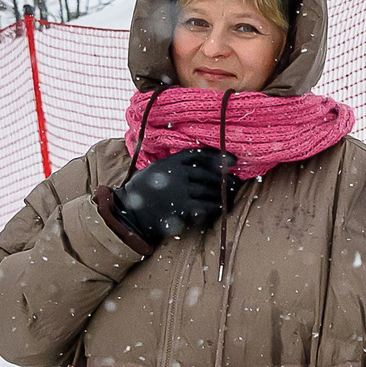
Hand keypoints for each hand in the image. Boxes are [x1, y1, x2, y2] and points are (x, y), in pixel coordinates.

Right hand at [113, 148, 230, 241]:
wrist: (129, 212)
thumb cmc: (142, 189)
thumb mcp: (154, 168)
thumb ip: (174, 164)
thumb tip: (200, 162)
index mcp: (170, 162)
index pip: (199, 154)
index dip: (219, 156)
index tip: (234, 160)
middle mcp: (177, 174)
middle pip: (208, 173)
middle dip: (225, 178)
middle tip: (236, 182)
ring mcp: (180, 190)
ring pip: (210, 190)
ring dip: (223, 193)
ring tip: (231, 195)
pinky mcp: (183, 207)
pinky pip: (206, 205)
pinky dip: (217, 206)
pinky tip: (223, 207)